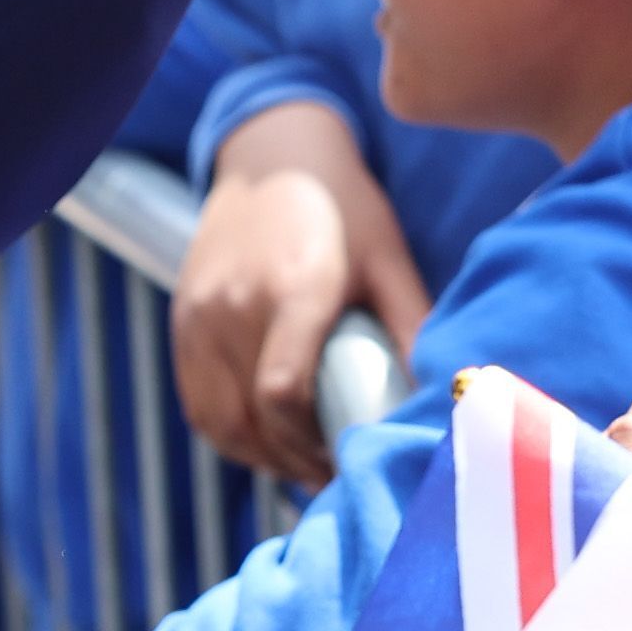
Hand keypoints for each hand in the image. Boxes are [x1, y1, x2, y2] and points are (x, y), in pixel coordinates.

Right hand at [175, 102, 430, 487]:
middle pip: (254, 420)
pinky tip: (271, 443)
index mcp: (295, 288)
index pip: (282, 393)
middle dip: (298, 461)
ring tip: (308, 465)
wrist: (272, 156)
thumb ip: (414, 326)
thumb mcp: (390, 259)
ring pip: (222, 423)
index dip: (313, 444)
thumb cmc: (344, 208)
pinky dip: (234, 438)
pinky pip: (199, 408)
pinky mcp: (182, 324)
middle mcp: (236, 304)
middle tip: (340, 475)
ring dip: (265, 458)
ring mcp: (200, 316)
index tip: (352, 459)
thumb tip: (449, 397)